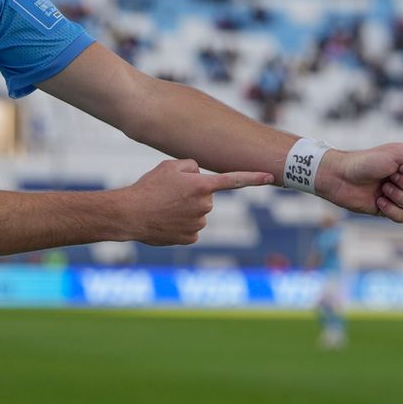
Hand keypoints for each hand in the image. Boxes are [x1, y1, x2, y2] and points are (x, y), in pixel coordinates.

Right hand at [121, 159, 272, 245]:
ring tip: (164, 207)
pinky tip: (166, 221)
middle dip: (193, 194)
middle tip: (169, 193)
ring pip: (199, 213)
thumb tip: (199, 176)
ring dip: (185, 209)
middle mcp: (204, 205)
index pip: (233, 180)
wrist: (130, 214)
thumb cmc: (149, 187)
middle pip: (206, 196)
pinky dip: (181, 224)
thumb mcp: (169, 166)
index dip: (254, 177)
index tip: (272, 177)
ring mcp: (198, 224)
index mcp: (202, 185)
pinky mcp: (190, 238)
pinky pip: (192, 228)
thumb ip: (191, 166)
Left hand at [315, 143, 402, 222]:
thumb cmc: (365, 161)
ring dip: (399, 196)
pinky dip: (392, 210)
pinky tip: (378, 201)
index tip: (398, 166)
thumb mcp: (394, 153)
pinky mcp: (386, 209)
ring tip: (382, 189)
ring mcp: (396, 195)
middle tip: (387, 177)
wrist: (339, 177)